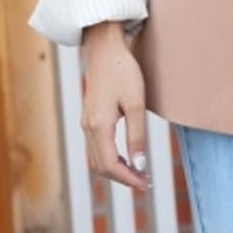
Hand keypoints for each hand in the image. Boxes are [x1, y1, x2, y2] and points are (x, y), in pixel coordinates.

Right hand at [80, 21, 151, 190]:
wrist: (105, 48)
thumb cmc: (123, 71)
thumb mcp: (136, 103)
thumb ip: (137, 135)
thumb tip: (139, 165)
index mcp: (98, 126)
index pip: (110, 165)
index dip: (128, 178)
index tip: (146, 184)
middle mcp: (87, 127)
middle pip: (101, 166)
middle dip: (122, 178)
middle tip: (145, 182)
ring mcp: (86, 122)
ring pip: (96, 158)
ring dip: (116, 170)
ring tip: (138, 173)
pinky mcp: (89, 117)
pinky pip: (96, 147)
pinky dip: (110, 158)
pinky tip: (126, 157)